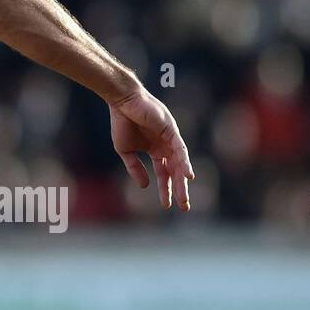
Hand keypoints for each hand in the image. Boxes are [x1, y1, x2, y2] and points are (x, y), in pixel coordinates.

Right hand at [109, 87, 194, 209]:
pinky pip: (180, 149)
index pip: (164, 173)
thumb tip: (144, 186)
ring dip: (183, 181)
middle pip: (175, 171)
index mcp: (155, 150)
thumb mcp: (126, 151)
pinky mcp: (171, 130)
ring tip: (184, 198)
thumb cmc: (122, 122)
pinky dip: (185, 162)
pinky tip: (188, 175)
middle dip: (179, 189)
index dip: (165, 189)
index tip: (166, 205)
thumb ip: (134, 168)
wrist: (121, 102)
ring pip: (180, 164)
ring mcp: (170, 138)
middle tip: (183, 207)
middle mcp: (166, 146)